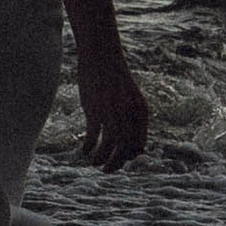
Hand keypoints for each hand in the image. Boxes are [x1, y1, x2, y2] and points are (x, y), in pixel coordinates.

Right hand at [78, 54, 149, 171]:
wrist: (101, 55)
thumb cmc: (114, 78)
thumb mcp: (129, 98)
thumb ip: (132, 119)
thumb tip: (135, 146)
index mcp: (141, 112)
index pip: (138, 145)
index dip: (129, 156)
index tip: (119, 160)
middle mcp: (129, 114)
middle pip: (125, 149)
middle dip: (116, 164)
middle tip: (106, 170)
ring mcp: (112, 112)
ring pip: (110, 147)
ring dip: (102, 159)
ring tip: (94, 163)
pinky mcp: (94, 109)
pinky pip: (93, 137)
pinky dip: (89, 147)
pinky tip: (84, 150)